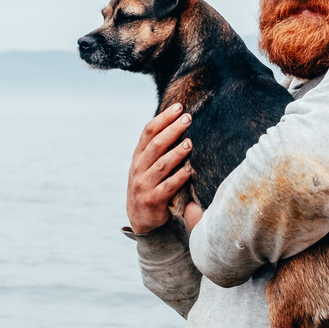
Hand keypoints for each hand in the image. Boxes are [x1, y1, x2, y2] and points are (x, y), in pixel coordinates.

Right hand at [126, 103, 194, 234]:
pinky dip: (179, 178)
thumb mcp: (149, 166)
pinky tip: (190, 170)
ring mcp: (143, 185)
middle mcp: (138, 168)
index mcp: (138, 156)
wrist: (142, 220)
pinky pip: (167, 188)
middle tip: (188, 118)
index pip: (148, 132)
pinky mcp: (152, 201)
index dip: (163, 118)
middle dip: (172, 130)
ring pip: (161, 165)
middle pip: (155, 145)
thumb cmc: (151, 187)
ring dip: (176, 153)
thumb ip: (159, 149)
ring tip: (190, 143)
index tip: (179, 107)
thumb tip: (179, 123)